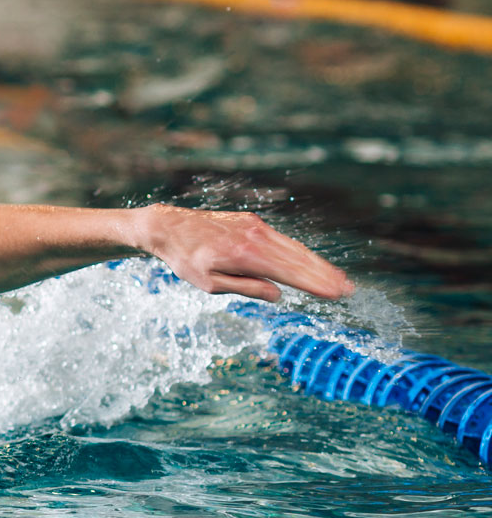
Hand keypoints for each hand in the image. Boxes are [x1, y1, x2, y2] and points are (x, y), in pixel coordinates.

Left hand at [141, 205, 352, 302]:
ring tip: (338, 279)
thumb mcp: (210, 283)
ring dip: (317, 264)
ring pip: (294, 248)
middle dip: (325, 275)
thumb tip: (278, 295)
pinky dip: (300, 253)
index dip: (316, 284)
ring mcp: (256, 227)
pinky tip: (312, 264)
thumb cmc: (186, 260)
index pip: (290, 273)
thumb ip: (246, 288)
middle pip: (299, 259)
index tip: (337, 294)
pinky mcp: (253, 223)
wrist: (169, 227)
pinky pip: (282, 240)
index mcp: (246, 256)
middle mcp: (256, 238)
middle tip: (348, 290)